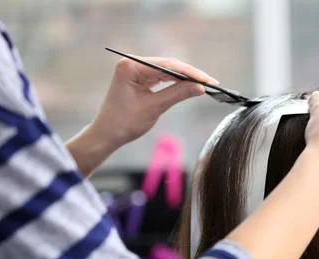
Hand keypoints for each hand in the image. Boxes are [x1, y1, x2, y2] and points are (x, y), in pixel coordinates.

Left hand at [91, 56, 218, 149]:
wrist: (107, 134)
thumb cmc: (124, 123)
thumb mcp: (154, 108)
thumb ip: (178, 94)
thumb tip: (201, 87)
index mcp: (131, 67)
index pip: (168, 66)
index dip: (191, 73)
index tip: (209, 81)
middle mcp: (132, 63)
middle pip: (169, 65)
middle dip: (190, 75)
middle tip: (212, 83)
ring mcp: (135, 69)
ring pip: (167, 70)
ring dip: (185, 78)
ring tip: (205, 85)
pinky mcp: (139, 77)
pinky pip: (162, 76)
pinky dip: (176, 82)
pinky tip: (190, 86)